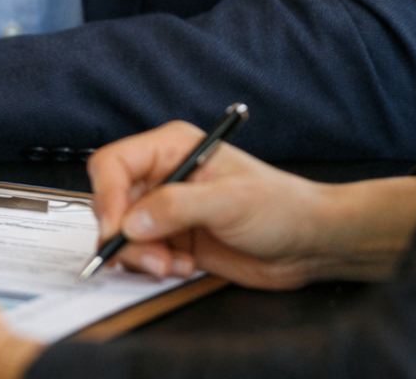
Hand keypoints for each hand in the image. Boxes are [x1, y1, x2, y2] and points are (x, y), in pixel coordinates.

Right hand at [88, 121, 415, 288]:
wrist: (308, 243)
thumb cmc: (279, 207)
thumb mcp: (229, 202)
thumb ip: (176, 208)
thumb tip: (130, 221)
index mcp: (172, 147)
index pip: (115, 163)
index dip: (107, 196)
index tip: (115, 230)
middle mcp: (164, 175)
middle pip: (112, 201)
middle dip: (125, 234)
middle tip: (153, 258)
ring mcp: (167, 209)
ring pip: (123, 233)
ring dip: (140, 255)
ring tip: (172, 265)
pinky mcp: (174, 239)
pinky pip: (142, 254)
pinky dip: (154, 266)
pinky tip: (184, 267)